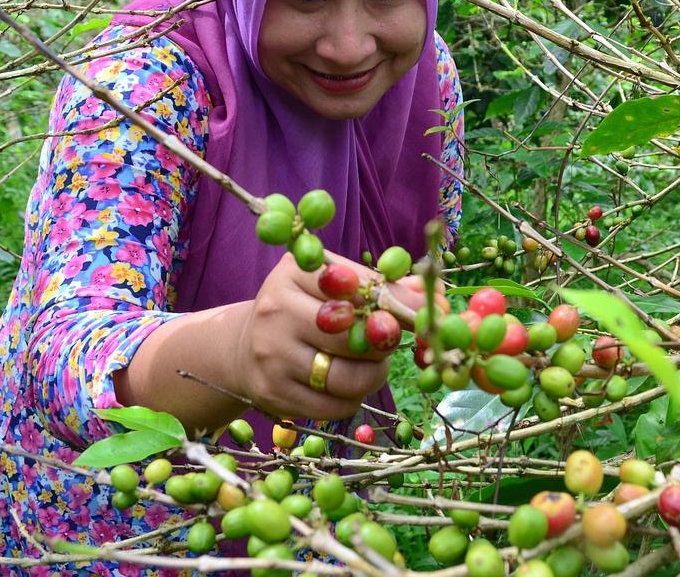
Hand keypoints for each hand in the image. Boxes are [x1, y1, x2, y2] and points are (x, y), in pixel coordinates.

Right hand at [230, 252, 438, 420]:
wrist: (244, 346)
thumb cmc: (304, 309)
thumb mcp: (332, 285)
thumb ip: (383, 287)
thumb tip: (436, 299)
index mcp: (295, 273)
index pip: (359, 288)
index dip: (398, 304)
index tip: (424, 315)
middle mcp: (277, 311)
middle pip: (355, 337)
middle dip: (383, 344)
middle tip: (387, 344)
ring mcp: (272, 356)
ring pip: (348, 378)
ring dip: (372, 376)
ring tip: (369, 366)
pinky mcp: (273, 394)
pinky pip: (334, 407)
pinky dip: (351, 399)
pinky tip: (344, 386)